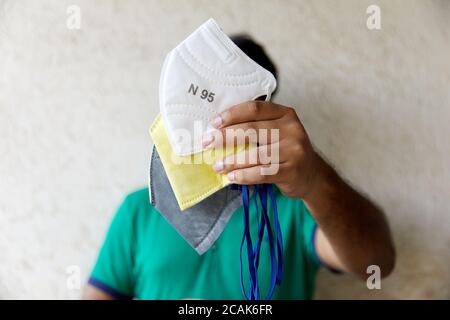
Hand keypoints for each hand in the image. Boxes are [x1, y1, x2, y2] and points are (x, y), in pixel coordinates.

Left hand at [202, 100, 323, 198]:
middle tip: (207, 143)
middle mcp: (291, 129)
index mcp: (285, 114)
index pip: (254, 109)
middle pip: (252, 130)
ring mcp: (293, 150)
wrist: (312, 175)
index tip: (213, 123)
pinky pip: (262, 173)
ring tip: (217, 166)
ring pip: (255, 154)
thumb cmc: (286, 150)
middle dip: (225, 137)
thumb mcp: (278, 131)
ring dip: (232, 161)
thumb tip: (218, 130)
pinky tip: (232, 177)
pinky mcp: (292, 170)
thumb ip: (256, 126)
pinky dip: (244, 175)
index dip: (232, 114)